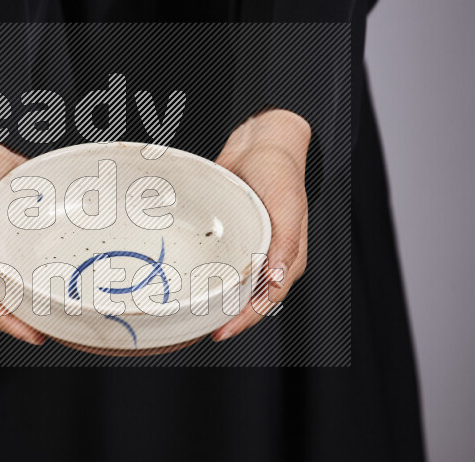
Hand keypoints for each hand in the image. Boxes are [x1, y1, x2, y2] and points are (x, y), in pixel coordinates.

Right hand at [0, 143, 45, 344]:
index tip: (28, 332)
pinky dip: (38, 287)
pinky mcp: (17, 248)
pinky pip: (27, 273)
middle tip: (45, 334)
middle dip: (19, 323)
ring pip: (14, 293)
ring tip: (55, 324)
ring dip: (30, 311)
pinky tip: (56, 294)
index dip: (3, 321)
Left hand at [211, 109, 310, 341]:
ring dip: (212, 295)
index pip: (266, 300)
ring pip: (229, 280)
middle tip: (197, 326)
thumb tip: (278, 279)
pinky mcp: (229, 233)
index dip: (244, 319)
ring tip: (189, 309)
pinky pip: (216, 257)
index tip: (220, 331)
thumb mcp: (288, 206)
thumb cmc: (280, 172)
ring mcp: (247, 245)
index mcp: (287, 257)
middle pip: (245, 296)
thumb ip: (286, 244)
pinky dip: (204, 269)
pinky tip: (186, 276)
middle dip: (224, 315)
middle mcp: (266, 256)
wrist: (259, 142)